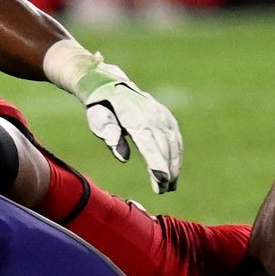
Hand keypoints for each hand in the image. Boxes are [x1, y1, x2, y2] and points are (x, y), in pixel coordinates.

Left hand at [76, 68, 182, 192]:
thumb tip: (122, 156)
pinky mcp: (167, 117)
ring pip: (174, 144)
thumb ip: (109, 134)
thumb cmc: (101, 107)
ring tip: (170, 186)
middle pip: (164, 147)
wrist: (111, 85)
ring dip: (174, 166)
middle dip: (166, 171)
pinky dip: (177, 155)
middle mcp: (153, 116)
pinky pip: (176, 138)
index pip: (149, 145)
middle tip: (162, 190)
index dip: (157, 164)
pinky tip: (174, 169)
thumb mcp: (97, 119)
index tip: (162, 180)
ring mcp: (162, 115)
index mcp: (135, 118)